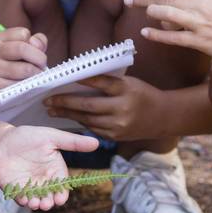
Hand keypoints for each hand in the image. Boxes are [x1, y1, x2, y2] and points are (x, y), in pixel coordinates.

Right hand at [0, 27, 47, 99]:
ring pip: (26, 69)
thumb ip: (37, 41)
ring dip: (37, 73)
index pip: (23, 34)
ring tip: (36, 75)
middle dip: (40, 58)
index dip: (35, 43)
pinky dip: (30, 85)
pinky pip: (23, 85)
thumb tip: (37, 45)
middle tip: (42, 65)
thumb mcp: (24, 47)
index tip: (36, 51)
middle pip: (22, 49)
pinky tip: (27, 84)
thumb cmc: (15, 63)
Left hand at [0, 125, 99, 210]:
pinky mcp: (14, 189)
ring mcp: (28, 186)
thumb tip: (96, 142)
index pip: (61, 186)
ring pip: (35, 200)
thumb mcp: (52, 137)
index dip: (61, 194)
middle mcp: (43, 181)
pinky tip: (23, 199)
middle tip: (46, 203)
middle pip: (49, 196)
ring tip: (35, 203)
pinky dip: (22, 200)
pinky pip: (20, 198)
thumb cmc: (28, 137)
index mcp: (55, 171)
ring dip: (36, 204)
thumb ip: (72, 142)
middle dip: (48, 202)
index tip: (60, 199)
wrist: (2, 139)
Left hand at [45, 75, 163, 140]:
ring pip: (87, 119)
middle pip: (88, 105)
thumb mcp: (130, 82)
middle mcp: (122, 108)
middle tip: (47, 100)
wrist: (164, 117)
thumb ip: (108, 83)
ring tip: (52, 110)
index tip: (63, 77)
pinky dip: (79, 122)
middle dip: (65, 103)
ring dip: (67, 114)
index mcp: (126, 89)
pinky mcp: (116, 135)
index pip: (100, 82)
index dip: (81, 79)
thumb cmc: (143, 94)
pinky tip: (68, 117)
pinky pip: (93, 128)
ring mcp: (119, 124)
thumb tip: (78, 79)